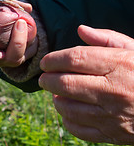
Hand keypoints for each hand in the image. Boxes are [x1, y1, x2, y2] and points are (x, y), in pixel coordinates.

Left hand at [39, 25, 133, 143]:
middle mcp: (114, 91)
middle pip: (66, 84)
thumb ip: (107, 39)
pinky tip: (68, 110)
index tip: (46, 62)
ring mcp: (114, 116)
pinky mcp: (114, 135)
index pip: (74, 59)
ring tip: (56, 92)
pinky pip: (79, 129)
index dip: (53, 59)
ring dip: (56, 99)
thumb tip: (81, 29)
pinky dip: (67, 119)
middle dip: (48, 80)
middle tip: (44, 77)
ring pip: (68, 108)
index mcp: (119, 65)